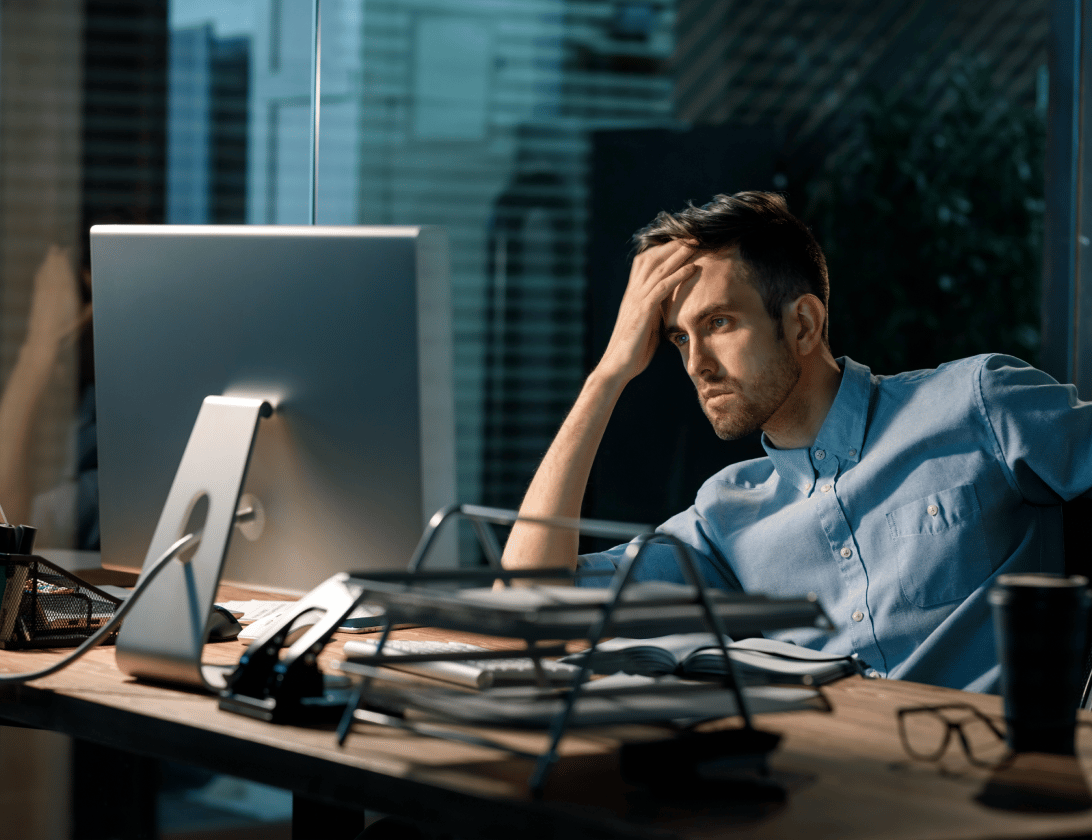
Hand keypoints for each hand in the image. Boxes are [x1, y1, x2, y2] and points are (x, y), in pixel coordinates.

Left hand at [24, 245, 89, 356]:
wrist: (45, 339)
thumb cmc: (68, 331)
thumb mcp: (84, 319)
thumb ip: (90, 307)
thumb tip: (97, 300)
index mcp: (67, 290)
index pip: (65, 269)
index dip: (64, 258)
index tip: (66, 249)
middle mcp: (54, 288)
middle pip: (54, 267)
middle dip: (55, 256)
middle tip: (57, 247)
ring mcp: (43, 292)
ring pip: (45, 272)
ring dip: (48, 262)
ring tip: (51, 253)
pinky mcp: (37, 297)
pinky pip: (39, 280)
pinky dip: (41, 272)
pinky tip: (42, 269)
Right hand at [596, 239, 696, 382]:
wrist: (617, 366)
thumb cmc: (633, 350)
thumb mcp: (647, 325)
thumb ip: (656, 311)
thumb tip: (670, 307)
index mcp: (634, 294)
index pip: (647, 261)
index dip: (664, 248)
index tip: (683, 239)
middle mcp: (634, 292)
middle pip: (654, 258)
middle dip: (674, 244)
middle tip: (694, 232)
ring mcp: (637, 300)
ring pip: (660, 269)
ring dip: (679, 253)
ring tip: (697, 241)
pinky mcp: (642, 311)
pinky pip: (662, 288)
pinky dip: (678, 275)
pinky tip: (692, 267)